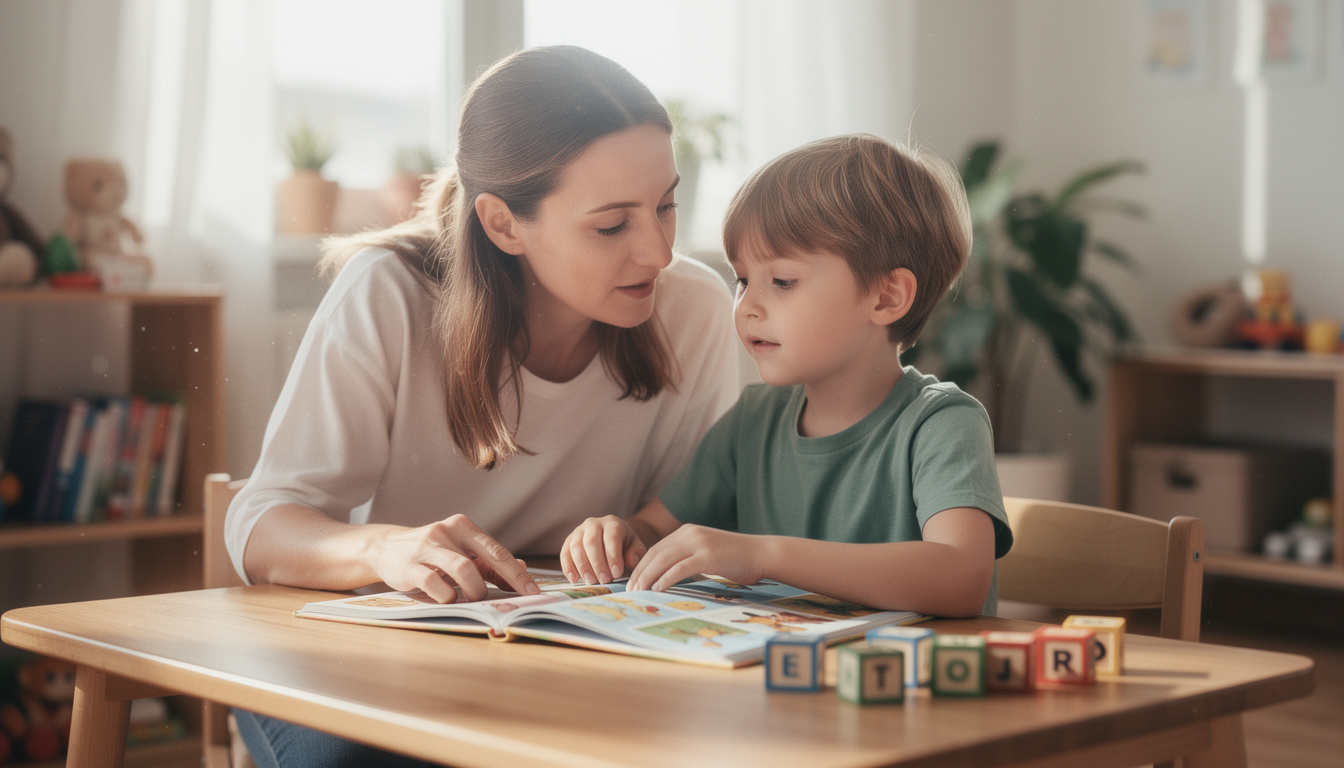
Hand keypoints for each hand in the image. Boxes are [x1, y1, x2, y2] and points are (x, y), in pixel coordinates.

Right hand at [371, 514, 538, 602]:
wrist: (385, 547)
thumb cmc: (431, 553)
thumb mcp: (459, 551)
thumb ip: (488, 562)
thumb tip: (522, 571)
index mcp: (463, 526)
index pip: (498, 551)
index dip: (518, 573)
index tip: (534, 592)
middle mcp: (447, 531)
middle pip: (485, 559)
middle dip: (504, 583)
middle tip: (505, 602)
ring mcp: (427, 547)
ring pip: (463, 570)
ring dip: (473, 591)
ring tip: (470, 600)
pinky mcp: (409, 565)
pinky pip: (435, 583)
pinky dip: (447, 596)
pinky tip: (447, 598)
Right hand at [561, 515, 647, 584]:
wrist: (611, 539)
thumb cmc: (624, 545)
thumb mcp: (635, 547)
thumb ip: (636, 553)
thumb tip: (630, 561)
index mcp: (612, 523)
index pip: (611, 537)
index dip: (613, 556)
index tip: (617, 573)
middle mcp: (593, 524)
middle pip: (591, 542)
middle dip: (598, 563)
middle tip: (605, 580)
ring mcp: (579, 531)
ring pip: (576, 547)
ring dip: (583, 566)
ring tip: (591, 581)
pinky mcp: (568, 541)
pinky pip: (565, 553)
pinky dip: (568, 567)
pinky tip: (574, 579)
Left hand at [627, 525, 765, 591]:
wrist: (762, 553)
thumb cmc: (736, 558)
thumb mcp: (707, 553)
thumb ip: (688, 558)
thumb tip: (668, 576)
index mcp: (687, 531)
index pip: (656, 549)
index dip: (641, 566)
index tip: (632, 582)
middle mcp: (690, 533)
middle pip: (655, 553)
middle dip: (640, 572)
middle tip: (630, 590)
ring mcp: (698, 543)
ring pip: (663, 560)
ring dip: (648, 577)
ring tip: (639, 592)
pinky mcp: (707, 556)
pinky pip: (680, 568)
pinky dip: (666, 579)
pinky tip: (657, 589)